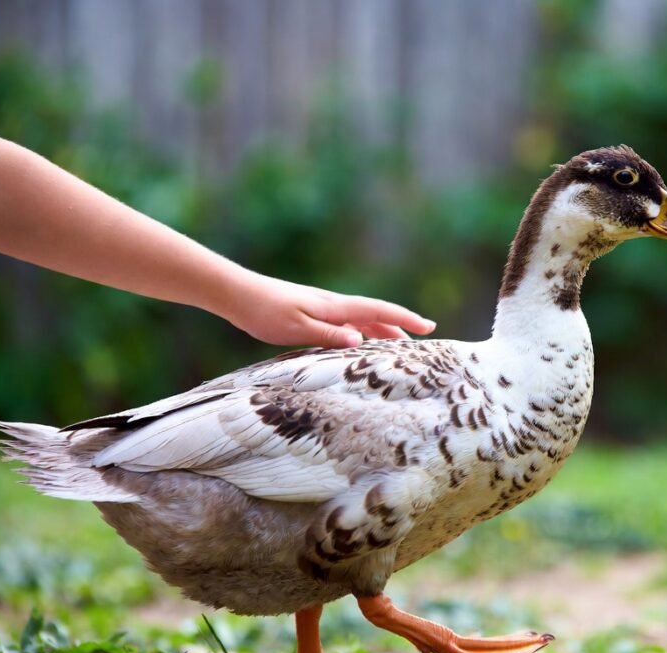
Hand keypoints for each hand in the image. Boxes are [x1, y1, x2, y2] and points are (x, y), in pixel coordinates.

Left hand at [225, 274, 435, 347]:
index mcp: (335, 307)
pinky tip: (360, 340)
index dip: (405, 319)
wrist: (238, 294)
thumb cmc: (264, 312)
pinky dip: (363, 330)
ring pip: (362, 319)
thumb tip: (362, 343)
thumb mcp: (297, 329)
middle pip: (376, 315)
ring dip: (383, 329)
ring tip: (398, 345)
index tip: (428, 326)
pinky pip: (347, 322)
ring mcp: (324, 307)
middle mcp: (334, 304)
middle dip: (401, 325)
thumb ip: (329, 336)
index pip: (379, 311)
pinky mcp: (313, 311)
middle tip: (423, 337)